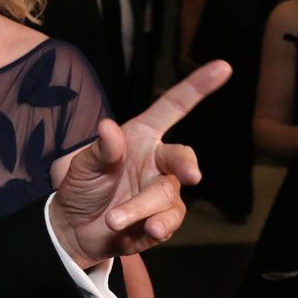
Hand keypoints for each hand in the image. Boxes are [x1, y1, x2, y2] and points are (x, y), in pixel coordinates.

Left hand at [51, 60, 231, 267]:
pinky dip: (157, 225)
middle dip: (186, 165)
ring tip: (114, 219)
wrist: (75, 228)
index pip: (172, 108)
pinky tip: (145, 230)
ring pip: (167, 195)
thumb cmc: (81, 187)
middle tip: (191, 175)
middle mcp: (157, 161)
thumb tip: (108, 127)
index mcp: (140, 136)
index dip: (197, 88)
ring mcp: (162, 190)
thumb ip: (100, 149)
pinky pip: (169, 220)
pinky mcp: (163, 218)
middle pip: (182, 157)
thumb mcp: (82, 166)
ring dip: (142, 207)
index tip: (223, 67)